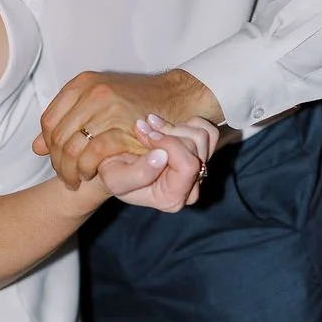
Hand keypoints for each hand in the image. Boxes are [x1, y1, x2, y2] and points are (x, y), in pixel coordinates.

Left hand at [32, 69, 223, 188]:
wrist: (178, 96)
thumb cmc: (137, 103)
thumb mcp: (98, 102)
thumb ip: (68, 120)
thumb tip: (36, 147)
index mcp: (82, 83)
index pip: (48, 120)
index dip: (48, 145)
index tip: (56, 160)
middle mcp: (92, 92)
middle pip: (57, 136)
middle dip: (58, 163)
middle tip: (65, 178)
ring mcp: (109, 108)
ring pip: (72, 147)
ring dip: (70, 170)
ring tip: (75, 181)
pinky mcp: (125, 125)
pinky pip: (94, 152)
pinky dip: (88, 168)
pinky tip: (91, 175)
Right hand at [97, 115, 219, 213]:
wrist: (115, 166)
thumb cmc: (113, 174)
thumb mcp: (114, 178)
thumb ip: (137, 174)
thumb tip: (162, 157)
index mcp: (172, 198)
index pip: (188, 166)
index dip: (168, 144)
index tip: (146, 135)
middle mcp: (191, 187)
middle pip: (196, 149)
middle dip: (167, 134)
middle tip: (143, 129)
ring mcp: (198, 171)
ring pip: (203, 137)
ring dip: (175, 127)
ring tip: (151, 127)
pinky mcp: (200, 154)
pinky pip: (208, 131)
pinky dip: (187, 123)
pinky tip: (165, 127)